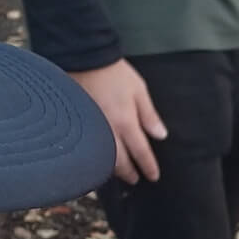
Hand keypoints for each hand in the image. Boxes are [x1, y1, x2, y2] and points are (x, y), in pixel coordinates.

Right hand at [69, 59, 166, 183]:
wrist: (83, 59)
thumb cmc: (114, 72)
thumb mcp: (138, 90)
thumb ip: (149, 115)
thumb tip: (160, 136)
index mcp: (126, 121)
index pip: (140, 151)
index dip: (148, 166)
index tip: (153, 176)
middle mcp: (107, 130)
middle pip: (120, 161)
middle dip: (129, 173)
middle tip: (136, 180)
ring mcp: (91, 129)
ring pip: (102, 158)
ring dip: (112, 169)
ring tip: (120, 174)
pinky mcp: (79, 125)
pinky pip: (89, 148)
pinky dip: (97, 157)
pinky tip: (100, 159)